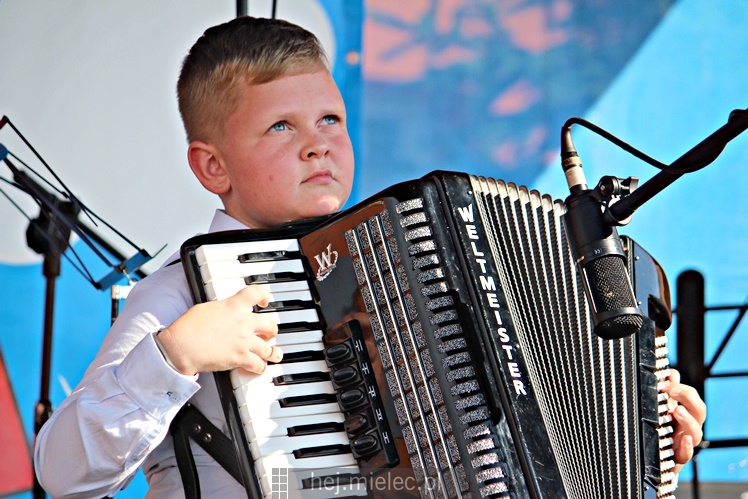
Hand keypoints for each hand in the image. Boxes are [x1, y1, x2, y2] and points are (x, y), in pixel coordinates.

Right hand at [156, 285, 281, 374]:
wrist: (182, 346)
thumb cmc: (188, 327)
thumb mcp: (206, 308)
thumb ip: (223, 309)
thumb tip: (226, 312)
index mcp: (233, 306)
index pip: (255, 293)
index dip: (263, 295)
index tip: (264, 300)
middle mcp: (243, 322)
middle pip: (269, 324)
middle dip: (272, 330)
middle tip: (270, 333)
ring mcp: (244, 341)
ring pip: (268, 348)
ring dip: (273, 352)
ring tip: (275, 354)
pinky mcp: (240, 358)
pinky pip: (259, 364)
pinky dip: (260, 367)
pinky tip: (259, 368)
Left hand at [665, 368, 706, 474]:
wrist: (653, 457)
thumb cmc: (661, 430)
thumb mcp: (662, 408)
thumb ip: (667, 391)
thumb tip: (671, 372)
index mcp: (685, 412)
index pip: (692, 397)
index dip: (683, 388)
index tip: (668, 381)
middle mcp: (688, 427)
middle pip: (699, 412)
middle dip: (688, 398)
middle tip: (672, 390)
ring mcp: (684, 443)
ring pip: (696, 433)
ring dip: (688, 420)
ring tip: (678, 411)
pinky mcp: (677, 458)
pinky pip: (685, 455)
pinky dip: (686, 447)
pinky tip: (683, 440)